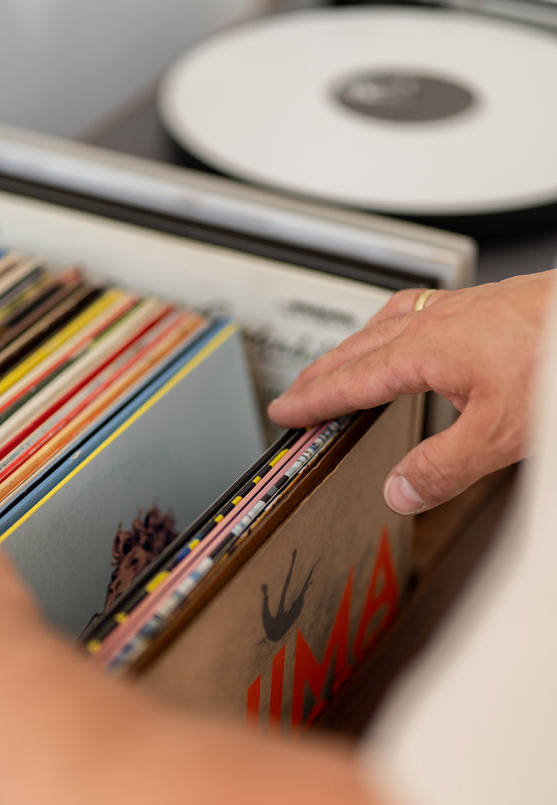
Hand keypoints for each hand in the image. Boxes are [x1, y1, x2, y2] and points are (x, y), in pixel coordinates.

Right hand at [269, 271, 555, 513]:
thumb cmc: (555, 363)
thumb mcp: (498, 434)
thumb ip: (442, 467)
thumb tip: (399, 491)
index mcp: (424, 350)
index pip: (351, 381)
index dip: (313, 400)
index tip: (285, 412)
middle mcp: (433, 322)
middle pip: (356, 348)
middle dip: (320, 374)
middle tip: (294, 394)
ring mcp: (456, 308)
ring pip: (383, 325)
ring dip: (351, 349)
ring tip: (336, 367)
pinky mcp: (481, 303)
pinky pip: (414, 311)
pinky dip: (388, 328)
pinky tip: (404, 338)